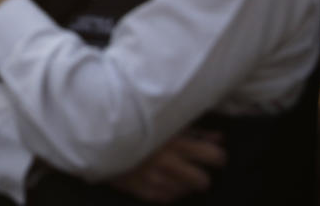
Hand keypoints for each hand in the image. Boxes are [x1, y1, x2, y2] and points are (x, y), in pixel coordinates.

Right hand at [110, 131, 225, 202]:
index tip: (210, 156)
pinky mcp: (144, 193)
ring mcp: (156, 181)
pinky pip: (168, 198)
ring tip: (172, 171)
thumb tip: (219, 138)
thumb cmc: (136, 124)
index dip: (216, 157)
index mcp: (177, 143)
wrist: (100, 136)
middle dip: (200, 174)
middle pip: (204, 181)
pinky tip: (160, 179)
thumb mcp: (166, 122)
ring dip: (182, 183)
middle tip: (191, 167)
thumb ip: (193, 130)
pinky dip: (167, 190)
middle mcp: (170, 164)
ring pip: (186, 192)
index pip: (215, 157)